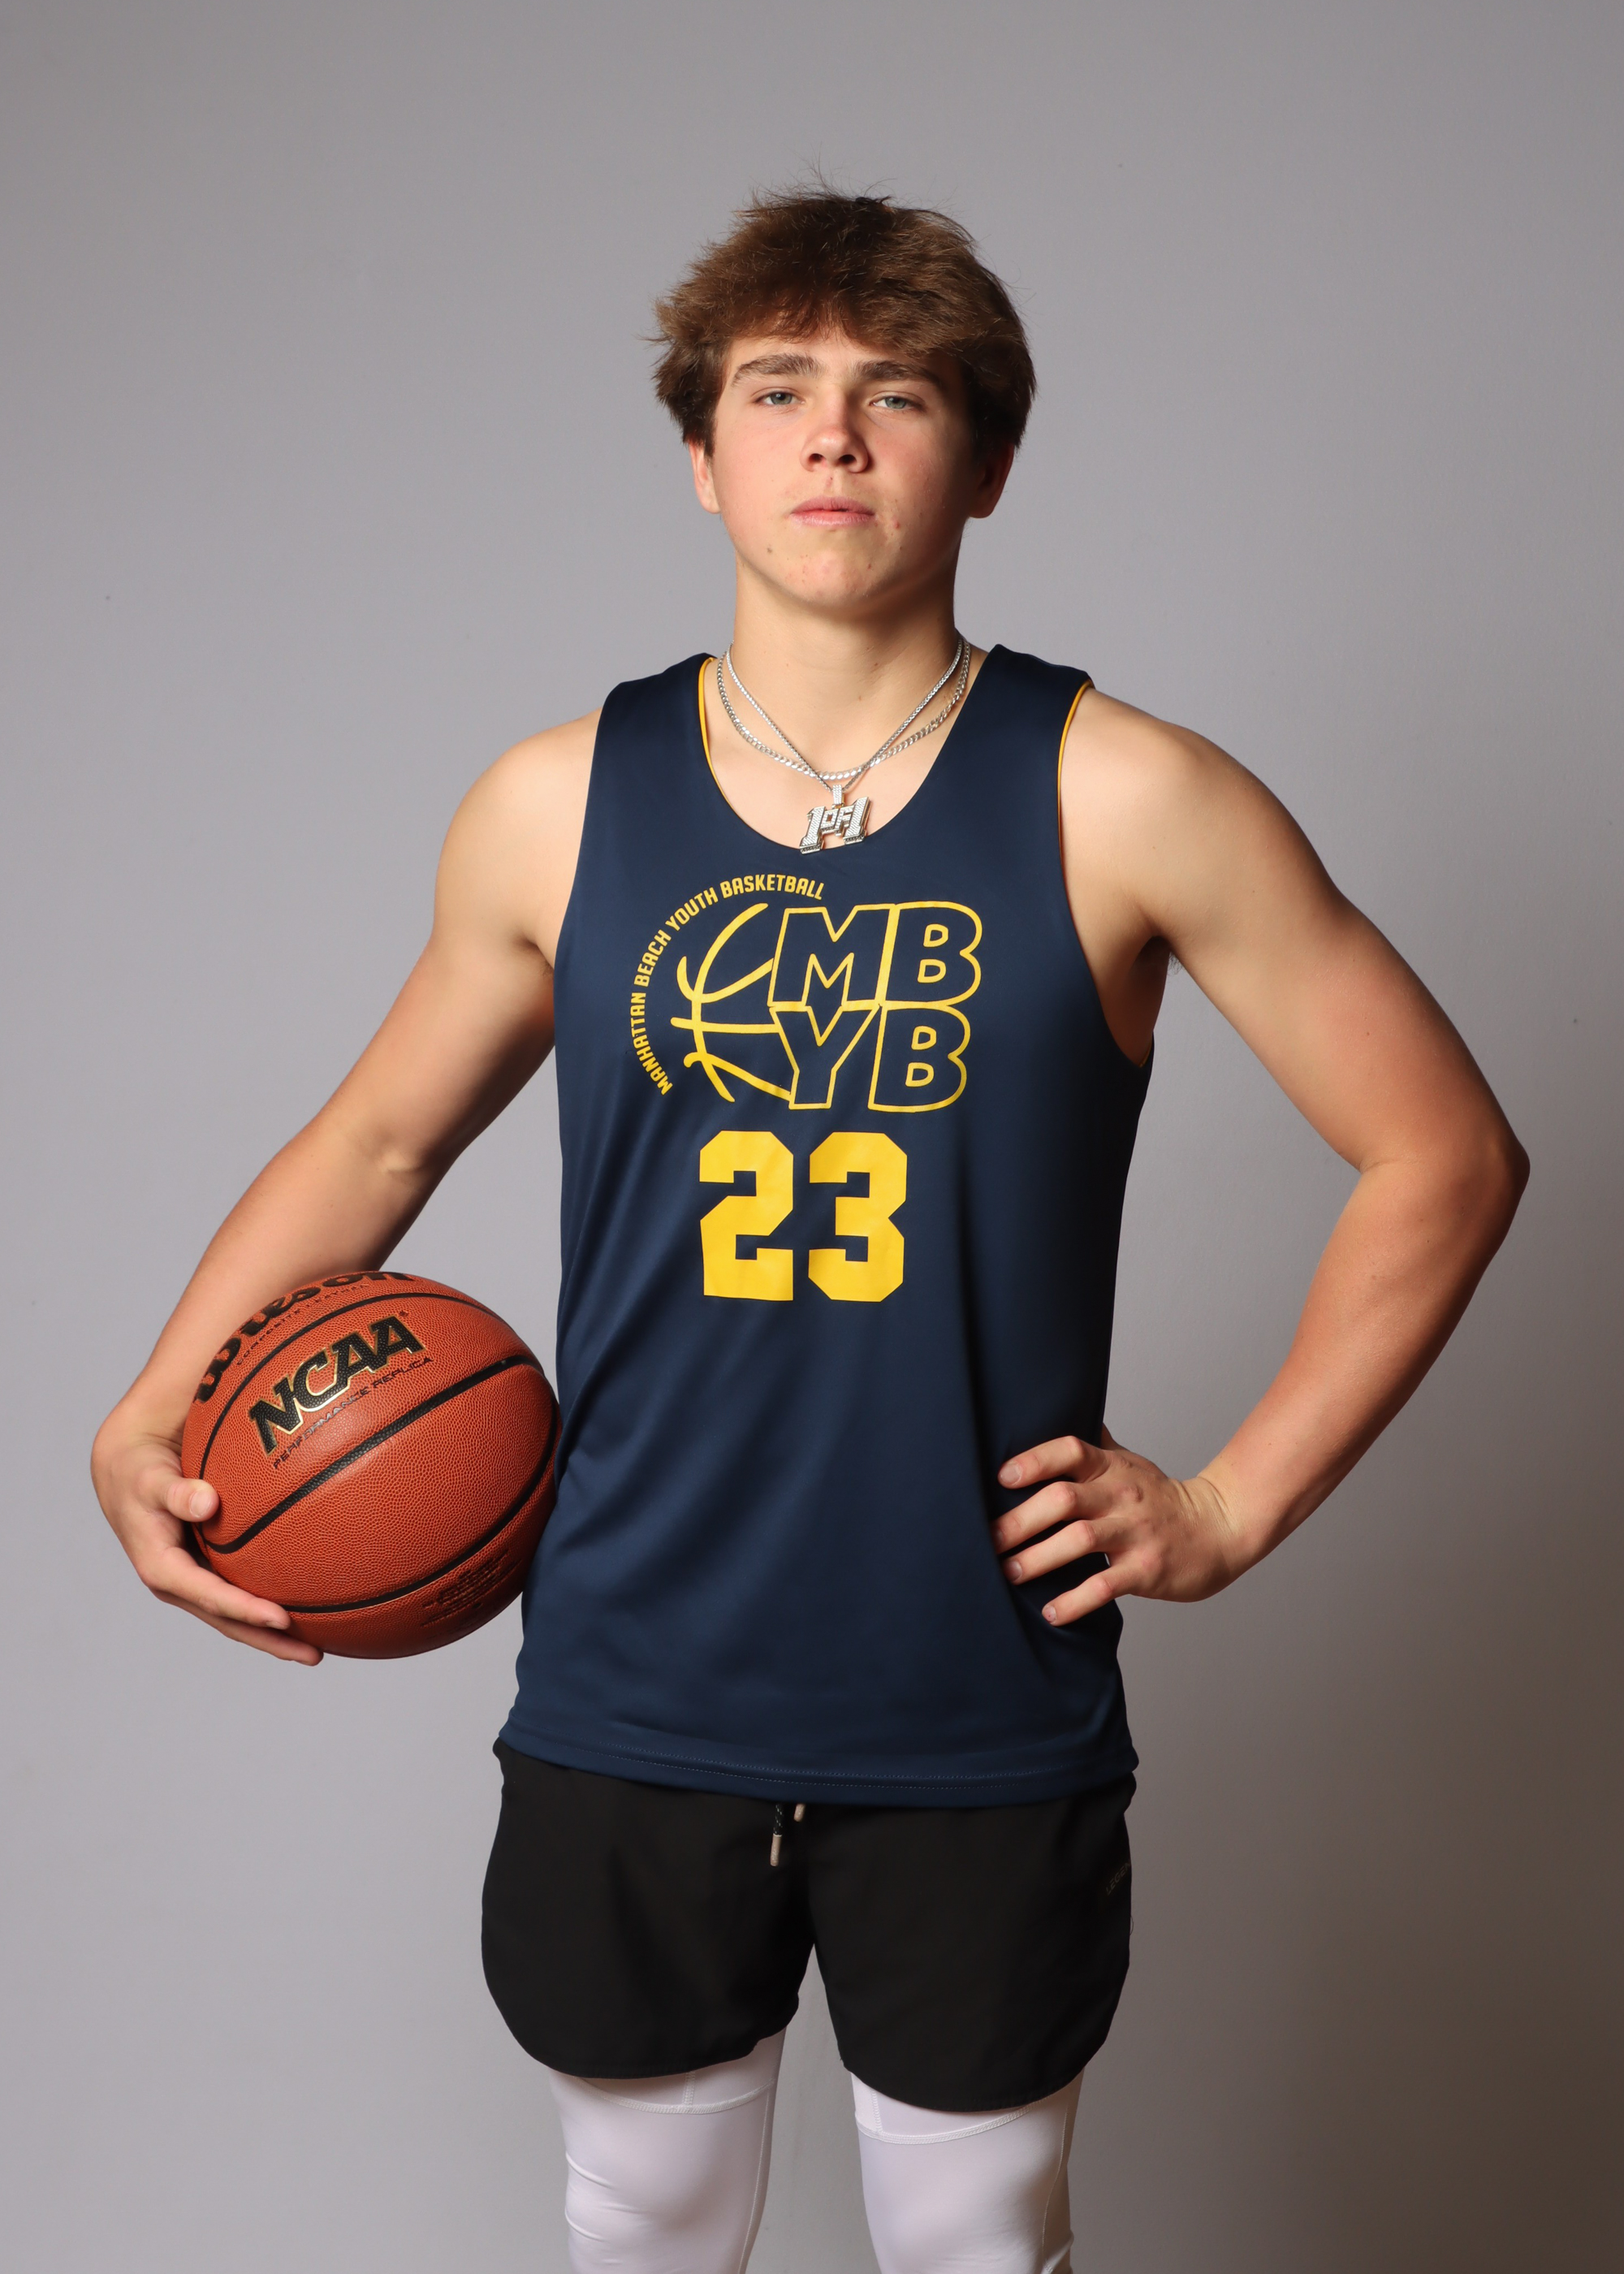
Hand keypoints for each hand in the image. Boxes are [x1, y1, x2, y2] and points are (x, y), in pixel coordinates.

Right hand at [91, 1410, 322, 1664]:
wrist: (127, 1475)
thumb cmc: (141, 1474)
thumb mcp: (150, 1481)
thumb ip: (176, 1492)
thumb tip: (207, 1502)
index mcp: (163, 1570)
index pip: (211, 1597)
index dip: (246, 1610)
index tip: (283, 1619)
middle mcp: (180, 1585)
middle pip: (230, 1621)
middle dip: (270, 1641)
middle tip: (314, 1655)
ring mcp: (194, 1582)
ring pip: (238, 1616)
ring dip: (275, 1633)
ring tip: (319, 1646)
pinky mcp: (206, 1571)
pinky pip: (241, 1592)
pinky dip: (270, 1603)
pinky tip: (307, 1605)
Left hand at [993, 1428, 1249, 1626]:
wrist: (1220, 1529)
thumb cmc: (1163, 1498)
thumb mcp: (1130, 1464)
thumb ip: (1094, 1448)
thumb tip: (1063, 1413)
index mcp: (1112, 1469)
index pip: (1071, 1451)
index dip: (1035, 1460)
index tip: (1003, 1476)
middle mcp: (1121, 1497)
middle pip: (1064, 1499)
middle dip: (1020, 1520)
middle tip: (989, 1540)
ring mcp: (1135, 1533)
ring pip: (1080, 1541)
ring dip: (1039, 1559)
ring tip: (1009, 1574)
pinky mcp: (1147, 1570)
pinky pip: (1105, 1585)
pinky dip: (1074, 1600)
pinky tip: (1050, 1612)